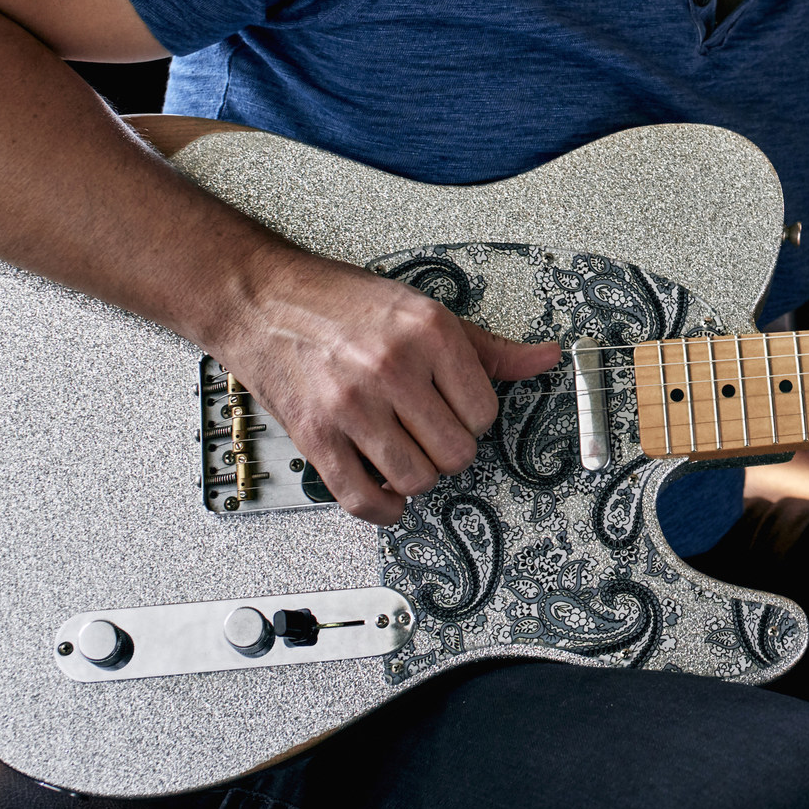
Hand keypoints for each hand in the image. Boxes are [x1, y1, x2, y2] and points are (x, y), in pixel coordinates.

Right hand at [213, 248, 561, 523]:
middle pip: (456, 452)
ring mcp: (352, 405)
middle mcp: (392, 368)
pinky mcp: (315, 435)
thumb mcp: (424, 310)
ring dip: (417, 477)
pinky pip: (362, 499)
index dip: (474, 419)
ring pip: (417, 479)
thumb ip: (487, 346)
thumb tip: (544, 358)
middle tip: (431, 434)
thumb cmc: (342, 303)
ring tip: (406, 453)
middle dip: (449, 450)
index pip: (485, 412)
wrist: (263, 300)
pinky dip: (382, 509)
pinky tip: (385, 492)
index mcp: (428, 332)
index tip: (456, 412)